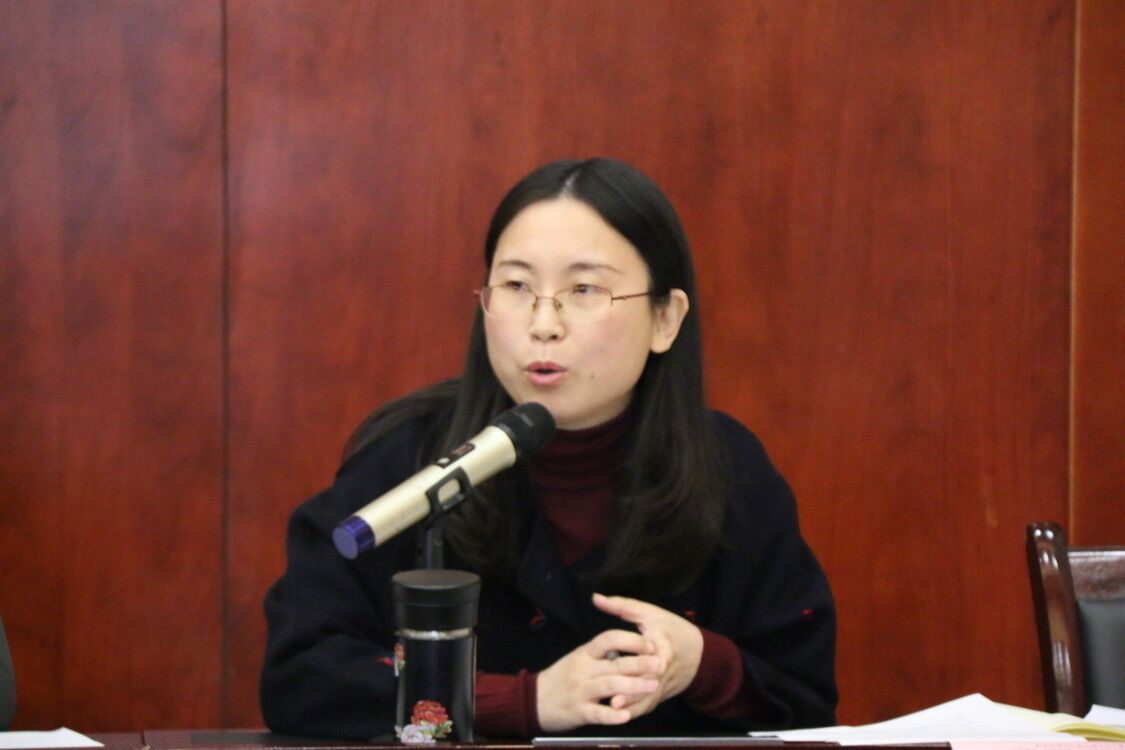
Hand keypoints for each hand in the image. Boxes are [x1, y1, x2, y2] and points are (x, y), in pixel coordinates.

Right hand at [536, 628, 662, 732]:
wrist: (534, 699)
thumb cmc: (562, 678)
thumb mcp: (578, 658)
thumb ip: (600, 652)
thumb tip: (629, 644)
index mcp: (585, 653)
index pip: (608, 639)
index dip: (630, 640)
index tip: (649, 643)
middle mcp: (582, 669)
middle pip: (614, 663)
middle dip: (640, 663)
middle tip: (660, 664)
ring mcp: (580, 691)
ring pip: (610, 686)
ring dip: (633, 686)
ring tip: (653, 686)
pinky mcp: (578, 711)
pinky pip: (597, 713)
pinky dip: (612, 715)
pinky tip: (626, 715)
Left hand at [592, 593, 703, 715]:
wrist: (698, 653)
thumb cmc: (671, 629)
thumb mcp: (648, 613)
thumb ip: (621, 606)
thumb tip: (596, 598)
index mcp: (663, 643)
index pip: (653, 652)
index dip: (640, 658)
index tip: (622, 660)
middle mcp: (664, 666)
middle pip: (648, 678)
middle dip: (632, 687)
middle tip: (612, 696)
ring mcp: (663, 682)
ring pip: (648, 695)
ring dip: (632, 703)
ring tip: (613, 707)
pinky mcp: (660, 693)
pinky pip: (648, 704)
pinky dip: (635, 710)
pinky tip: (618, 714)